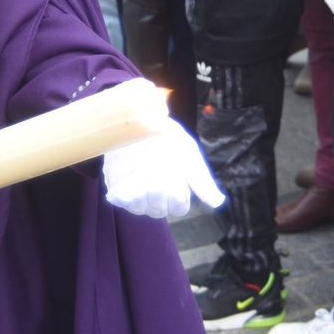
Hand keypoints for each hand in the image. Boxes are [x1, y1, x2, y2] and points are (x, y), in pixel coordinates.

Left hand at [102, 108, 224, 218]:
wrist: (142, 123)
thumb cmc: (169, 140)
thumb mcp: (189, 156)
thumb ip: (202, 181)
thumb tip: (217, 203)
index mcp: (175, 193)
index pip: (178, 207)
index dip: (177, 193)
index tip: (174, 173)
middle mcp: (155, 199)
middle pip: (159, 209)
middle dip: (159, 189)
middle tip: (158, 166)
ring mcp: (135, 196)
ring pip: (139, 208)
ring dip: (141, 190)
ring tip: (142, 168)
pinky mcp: (116, 188)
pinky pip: (119, 200)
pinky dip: (122, 192)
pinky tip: (128, 175)